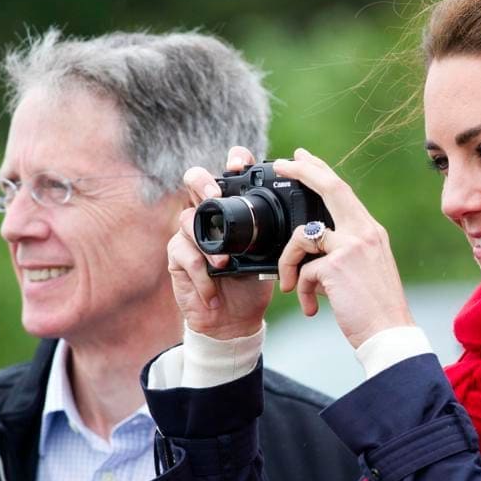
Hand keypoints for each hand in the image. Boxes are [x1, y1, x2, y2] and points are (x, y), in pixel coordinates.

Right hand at [167, 146, 273, 339]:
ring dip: (207, 244)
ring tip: (223, 264)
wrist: (236, 319)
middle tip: (215, 194)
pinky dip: (202, 276)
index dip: (232, 161)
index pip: (230, 174)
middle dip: (203, 181)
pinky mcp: (177, 257)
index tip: (241, 166)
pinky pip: (184, 255)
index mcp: (233, 209)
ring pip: (187, 219)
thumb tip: (303, 221)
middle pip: (194, 180)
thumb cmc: (254, 283)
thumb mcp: (272, 256)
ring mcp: (190, 234)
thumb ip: (279, 236)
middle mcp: (209, 215)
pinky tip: (213, 290)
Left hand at [274, 148, 414, 347]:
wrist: (389, 333)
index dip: (321, 171)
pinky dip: (302, 291)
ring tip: (291, 285)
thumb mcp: (365, 270)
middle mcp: (365, 232)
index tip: (302, 157)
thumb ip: (343, 252)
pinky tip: (312, 307)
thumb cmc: (376, 308)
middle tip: (281, 164)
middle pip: (330, 188)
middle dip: (302, 171)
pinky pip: (303, 271)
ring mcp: (351, 247)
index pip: (343, 191)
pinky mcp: (337, 266)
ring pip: (302, 236)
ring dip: (288, 262)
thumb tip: (313, 252)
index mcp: (371, 232)